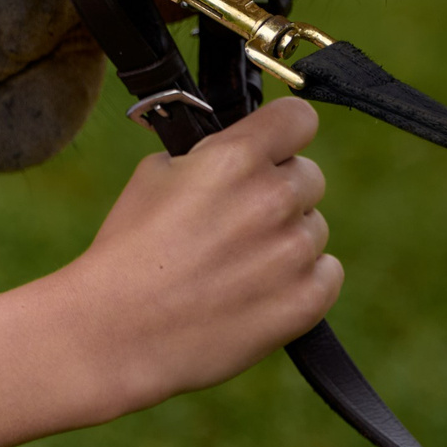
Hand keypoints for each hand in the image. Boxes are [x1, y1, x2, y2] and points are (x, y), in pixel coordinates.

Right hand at [54, 97, 342, 420]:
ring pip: (314, 228)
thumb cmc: (129, 250)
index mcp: (234, 157)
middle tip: (238, 219)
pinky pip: (327, 273)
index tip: (273, 146)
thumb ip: (210, 155)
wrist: (120, 329)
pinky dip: (301, 279)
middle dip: (279, 190)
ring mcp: (293, 252)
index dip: (284, 132)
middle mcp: (272, 198)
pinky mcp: (305, 301)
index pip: (299, 117)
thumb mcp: (155, 174)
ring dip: (286, 238)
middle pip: (309, 175)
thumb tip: (237, 152)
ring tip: (236, 263)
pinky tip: (259, 288)